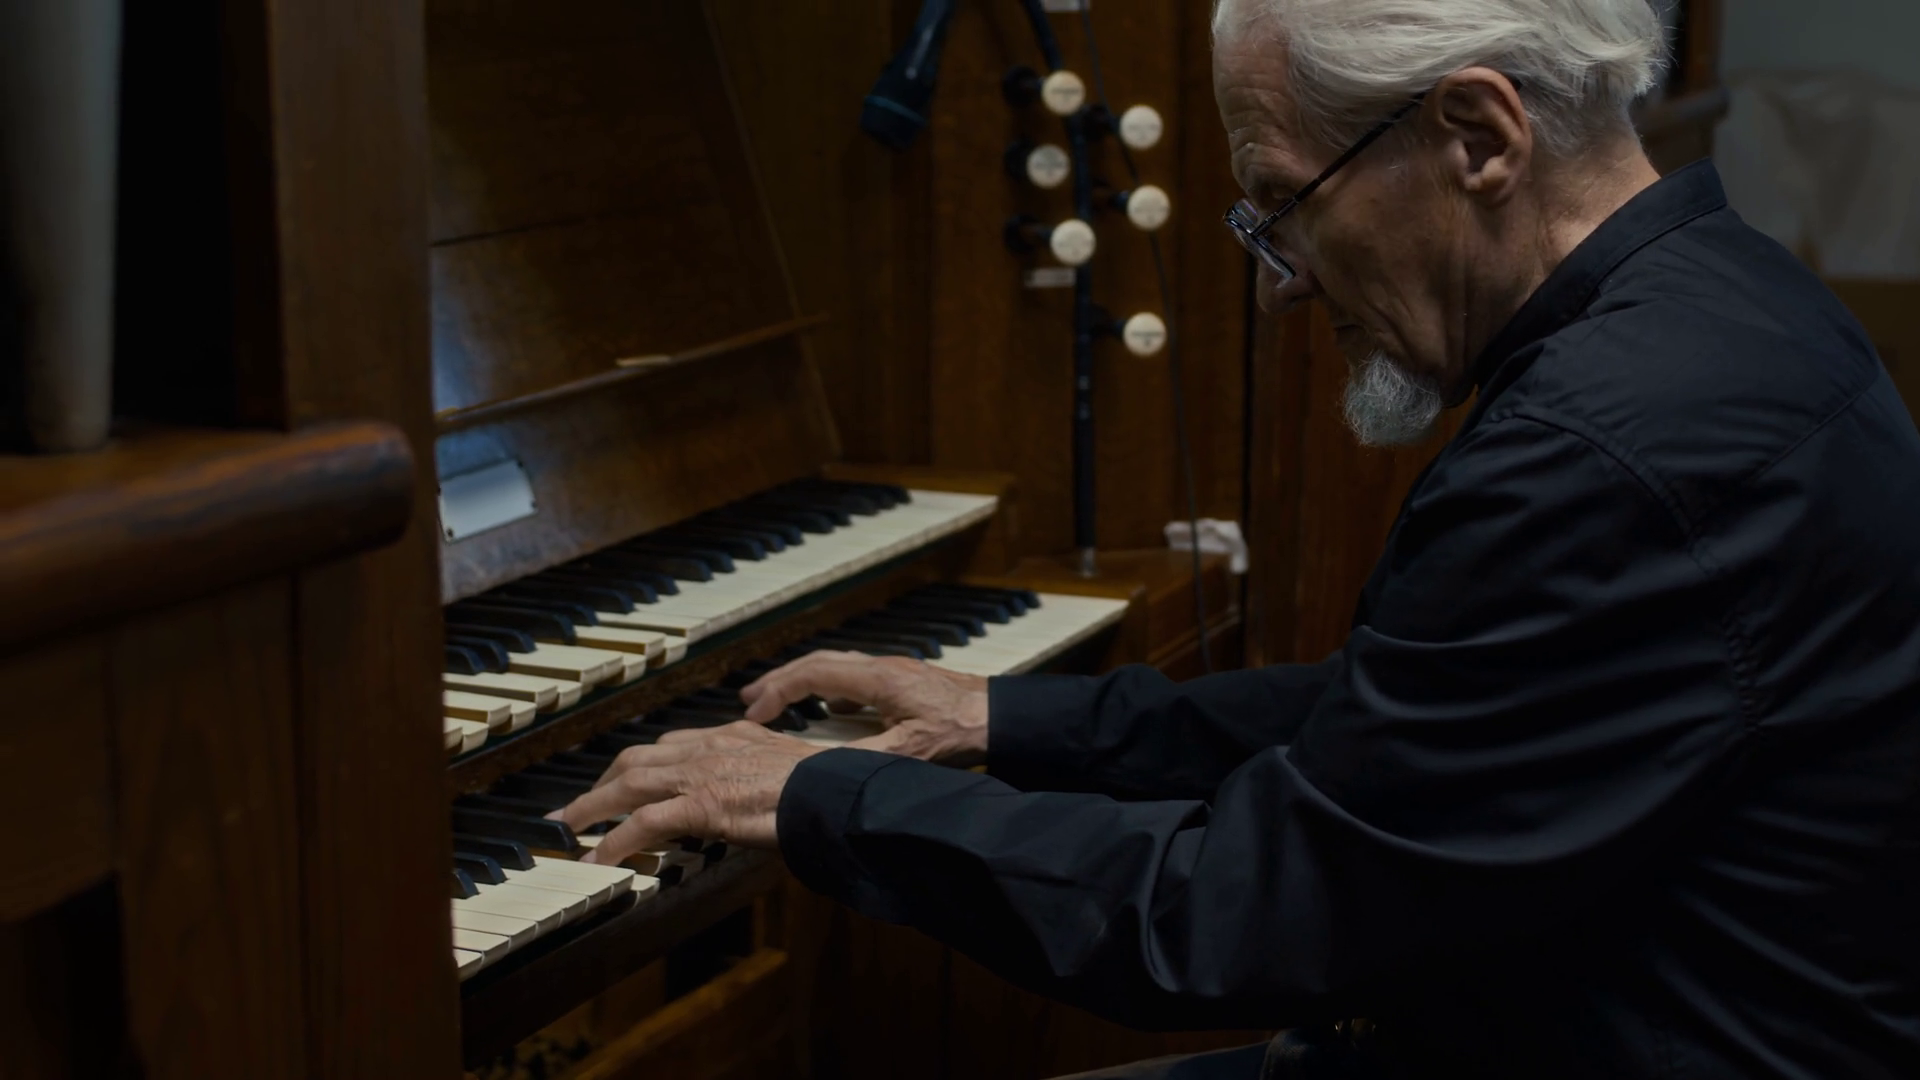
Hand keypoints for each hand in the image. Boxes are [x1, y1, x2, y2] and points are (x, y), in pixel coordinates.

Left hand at [548, 721, 825, 864]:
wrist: (840, 792)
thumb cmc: (829, 788)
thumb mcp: (792, 772)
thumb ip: (767, 779)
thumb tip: (763, 801)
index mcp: (734, 736)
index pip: (674, 745)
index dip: (644, 764)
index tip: (628, 780)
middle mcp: (712, 746)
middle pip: (640, 758)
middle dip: (605, 781)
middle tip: (581, 806)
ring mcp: (703, 773)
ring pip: (629, 782)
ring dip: (593, 806)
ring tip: (569, 829)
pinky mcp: (701, 803)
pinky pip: (643, 822)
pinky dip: (614, 841)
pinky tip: (597, 860)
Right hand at [741, 650, 990, 765]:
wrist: (1004, 718)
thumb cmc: (962, 733)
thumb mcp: (907, 754)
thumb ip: (861, 758)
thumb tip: (817, 767)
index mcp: (877, 679)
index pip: (811, 674)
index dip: (777, 692)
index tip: (754, 715)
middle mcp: (882, 667)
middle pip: (818, 663)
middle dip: (779, 680)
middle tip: (749, 701)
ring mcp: (894, 670)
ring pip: (836, 665)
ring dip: (804, 681)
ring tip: (779, 700)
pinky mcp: (906, 680)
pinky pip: (856, 675)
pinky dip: (831, 687)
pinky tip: (832, 709)